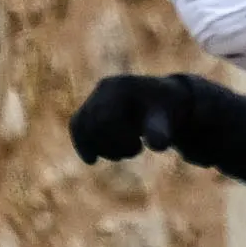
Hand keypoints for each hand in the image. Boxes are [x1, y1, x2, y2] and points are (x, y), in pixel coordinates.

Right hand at [69, 75, 188, 163]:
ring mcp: (96, 96)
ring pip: (81, 127)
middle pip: (92, 125)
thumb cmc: (166, 110)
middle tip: (135, 150)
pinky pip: (77, 126)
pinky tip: (92, 160)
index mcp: (123, 86)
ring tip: (122, 152)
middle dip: (110, 146)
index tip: (139, 147)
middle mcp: (105, 87)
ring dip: (100, 147)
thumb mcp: (168, 119)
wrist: (163, 100)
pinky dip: (83, 143)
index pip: (106, 119)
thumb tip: (157, 145)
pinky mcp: (90, 108)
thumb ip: (161, 130)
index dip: (118, 140)